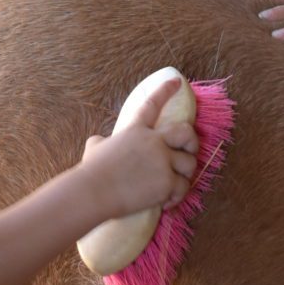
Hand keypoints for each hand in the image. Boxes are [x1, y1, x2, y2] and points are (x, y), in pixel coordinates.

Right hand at [80, 76, 198, 217]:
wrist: (93, 191)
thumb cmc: (90, 172)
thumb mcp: (94, 148)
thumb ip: (102, 142)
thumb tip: (99, 143)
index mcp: (135, 130)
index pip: (152, 105)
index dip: (166, 91)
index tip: (178, 81)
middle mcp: (153, 141)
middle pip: (185, 132)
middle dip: (193, 142)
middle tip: (190, 152)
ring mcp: (162, 160)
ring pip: (189, 164)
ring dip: (184, 176)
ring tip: (173, 186)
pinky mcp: (166, 181)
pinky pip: (183, 187)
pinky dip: (177, 197)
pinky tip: (166, 202)